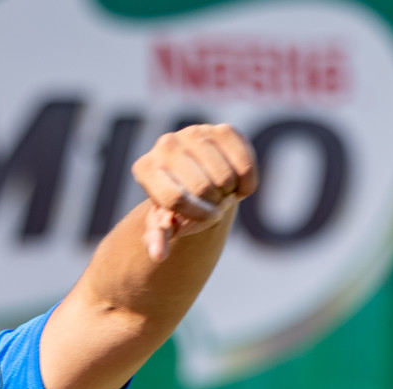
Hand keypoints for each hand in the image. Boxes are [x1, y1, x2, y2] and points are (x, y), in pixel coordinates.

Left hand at [132, 123, 257, 261]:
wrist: (197, 175)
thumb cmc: (177, 204)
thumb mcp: (164, 221)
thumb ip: (158, 237)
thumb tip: (159, 255)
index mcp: (145, 168)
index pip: (175, 198)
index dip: (197, 215)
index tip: (208, 219)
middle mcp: (165, 145)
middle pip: (202, 188)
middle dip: (214, 205)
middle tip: (213, 204)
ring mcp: (194, 133)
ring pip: (225, 177)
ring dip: (230, 193)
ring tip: (221, 193)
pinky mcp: (223, 129)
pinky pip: (245, 163)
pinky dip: (247, 183)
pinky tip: (238, 184)